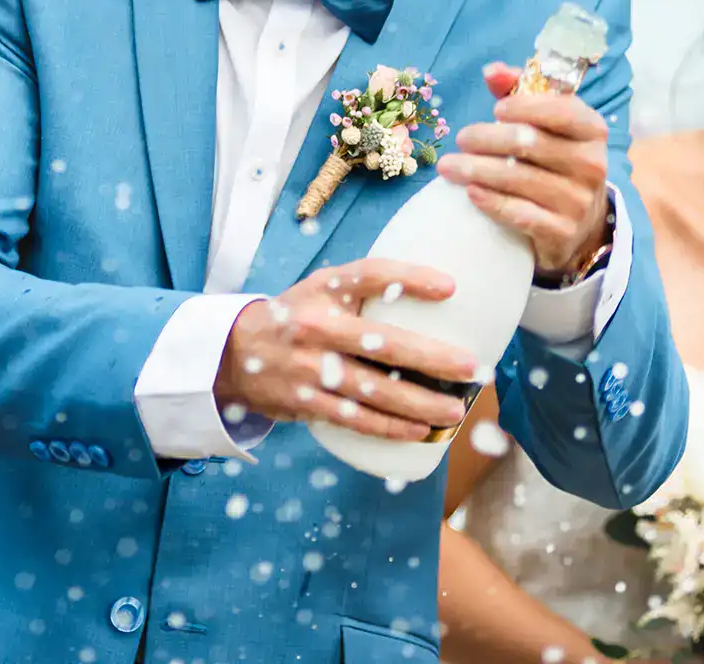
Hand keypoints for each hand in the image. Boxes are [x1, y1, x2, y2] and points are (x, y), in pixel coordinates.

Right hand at [215, 258, 477, 442]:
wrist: (232, 353)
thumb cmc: (297, 316)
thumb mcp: (322, 288)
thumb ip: (366, 287)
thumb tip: (438, 289)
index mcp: (324, 289)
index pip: (371, 275)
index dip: (410, 278)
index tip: (451, 287)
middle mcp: (316, 326)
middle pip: (381, 343)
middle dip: (431, 357)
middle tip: (470, 366)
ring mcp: (309, 368)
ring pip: (373, 390)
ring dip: (419, 402)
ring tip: (455, 409)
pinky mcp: (306, 402)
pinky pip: (356, 418)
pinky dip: (390, 427)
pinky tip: (420, 429)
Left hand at [436, 61, 611, 279]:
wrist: (581, 220)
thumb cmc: (556, 158)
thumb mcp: (548, 122)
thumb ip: (520, 92)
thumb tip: (491, 71)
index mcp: (592, 129)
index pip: (561, 111)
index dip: (526, 107)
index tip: (495, 109)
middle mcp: (591, 164)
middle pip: (529, 144)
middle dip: (487, 138)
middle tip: (461, 138)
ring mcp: (578, 200)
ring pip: (518, 179)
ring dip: (476, 170)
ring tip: (449, 166)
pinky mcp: (562, 231)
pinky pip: (519, 213)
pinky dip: (491, 202)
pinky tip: (470, 193)